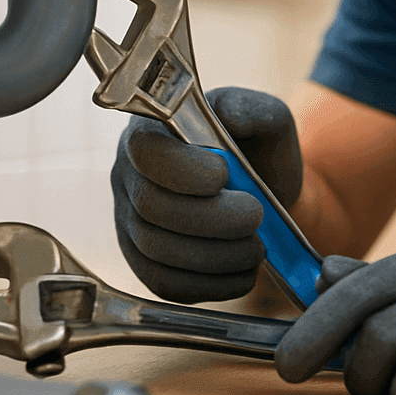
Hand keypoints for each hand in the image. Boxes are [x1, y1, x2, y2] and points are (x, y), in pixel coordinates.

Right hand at [111, 86, 302, 302]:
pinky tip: (242, 273)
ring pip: (157, 251)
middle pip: (150, 207)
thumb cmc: (259, 149)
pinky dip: (209, 285)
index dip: (182, 170)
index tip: (225, 175)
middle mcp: (129, 176)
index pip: (144, 151)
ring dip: (216, 256)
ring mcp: (130, 222)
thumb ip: (252, 109)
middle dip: (211, 219)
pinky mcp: (144, 262)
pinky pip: (164, 284)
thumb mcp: (266, 118)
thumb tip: (229, 116)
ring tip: (257, 247)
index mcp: (151, 130)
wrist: (265, 194)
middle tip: (256, 216)